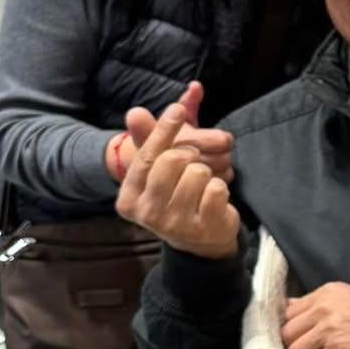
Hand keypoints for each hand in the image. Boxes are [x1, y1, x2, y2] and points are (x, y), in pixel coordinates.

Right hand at [115, 94, 240, 257]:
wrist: (200, 240)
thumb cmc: (175, 195)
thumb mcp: (157, 170)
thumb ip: (147, 140)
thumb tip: (135, 111)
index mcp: (129, 198)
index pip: (147, 156)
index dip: (164, 130)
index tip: (177, 108)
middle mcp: (147, 213)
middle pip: (172, 160)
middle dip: (189, 154)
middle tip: (193, 162)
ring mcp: (174, 223)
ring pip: (198, 172)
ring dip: (206, 173)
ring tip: (201, 187)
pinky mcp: (201, 228)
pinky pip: (217, 188)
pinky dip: (220, 188)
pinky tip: (212, 200)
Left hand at [281, 283, 349, 348]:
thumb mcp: (346, 297)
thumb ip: (321, 304)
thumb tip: (297, 315)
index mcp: (323, 294)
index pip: (288, 311)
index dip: (289, 327)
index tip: (295, 337)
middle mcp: (321, 310)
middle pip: (287, 333)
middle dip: (293, 346)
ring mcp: (327, 331)